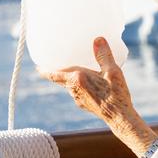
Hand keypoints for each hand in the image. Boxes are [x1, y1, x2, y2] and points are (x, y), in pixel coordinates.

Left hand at [37, 37, 157, 157]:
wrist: (119, 117)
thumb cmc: (116, 95)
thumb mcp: (113, 72)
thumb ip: (104, 55)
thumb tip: (98, 40)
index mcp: (78, 79)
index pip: (55, 74)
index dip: (45, 70)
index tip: (38, 67)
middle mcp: (74, 90)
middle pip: (60, 80)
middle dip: (56, 73)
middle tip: (52, 66)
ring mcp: (79, 100)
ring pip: (69, 87)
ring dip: (68, 80)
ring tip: (72, 73)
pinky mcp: (86, 106)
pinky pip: (77, 93)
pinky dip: (78, 87)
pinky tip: (88, 85)